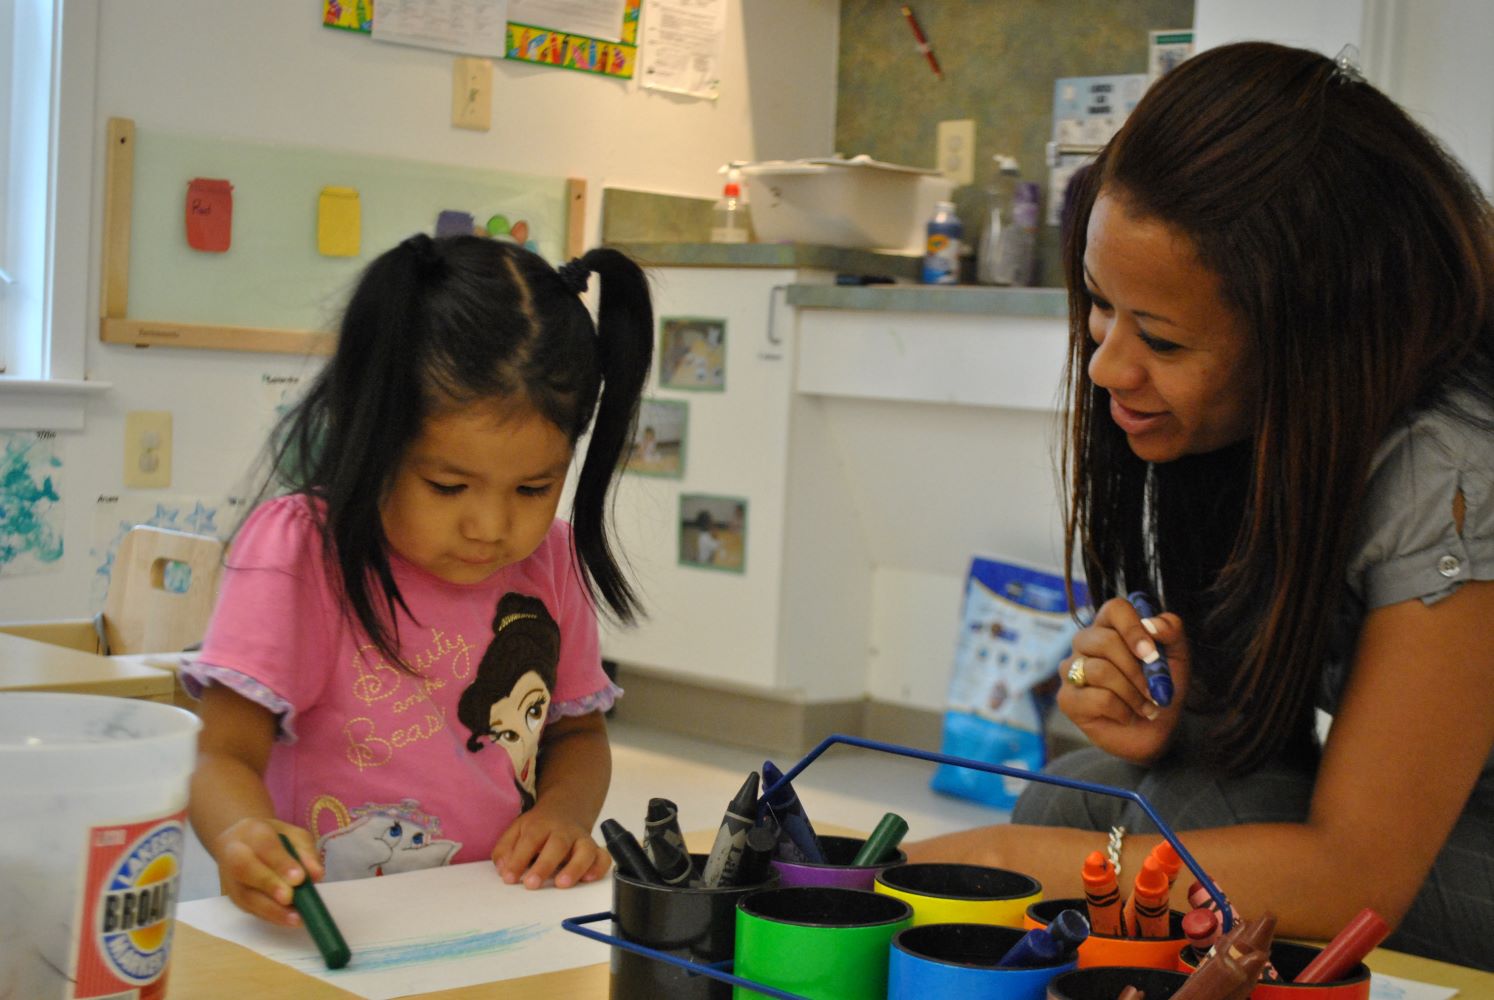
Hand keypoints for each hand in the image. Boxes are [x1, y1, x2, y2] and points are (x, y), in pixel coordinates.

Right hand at [211, 817, 322, 926]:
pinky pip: (250, 909)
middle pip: (247, 870)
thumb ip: (306, 852)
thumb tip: (317, 875)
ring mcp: (231, 879)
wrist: (239, 842)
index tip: (299, 878)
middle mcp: (235, 855)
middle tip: (290, 898)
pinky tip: (288, 921)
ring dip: (271, 910)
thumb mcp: (293, 835)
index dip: (281, 863)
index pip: (265, 847)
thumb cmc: (272, 838)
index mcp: (252, 833)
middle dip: (270, 885)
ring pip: (246, 896)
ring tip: (295, 919)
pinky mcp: (234, 898)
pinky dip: (270, 917)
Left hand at [492, 801, 610, 888]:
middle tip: (532, 884)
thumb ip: (505, 848)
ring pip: (585, 850)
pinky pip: (603, 857)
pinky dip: (599, 867)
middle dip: (545, 865)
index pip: (530, 840)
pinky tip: (588, 879)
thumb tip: (503, 869)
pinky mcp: (595, 849)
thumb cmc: (538, 826)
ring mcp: (581, 839)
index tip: (509, 878)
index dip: (519, 859)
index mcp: (541, 825)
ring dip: (575, 867)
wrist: (566, 808)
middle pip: (557, 844)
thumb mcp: (517, 829)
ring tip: (562, 884)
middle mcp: (564, 831)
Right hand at [1057, 596, 1191, 763]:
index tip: (1151, 653)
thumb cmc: (1161, 690)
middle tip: (1157, 691)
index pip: (1114, 609)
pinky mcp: (1067, 698)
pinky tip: (1127, 716)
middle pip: (1104, 641)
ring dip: (1133, 693)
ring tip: (1146, 707)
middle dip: (1137, 670)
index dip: (1133, 628)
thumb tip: (1153, 625)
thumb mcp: (1176, 658)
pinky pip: (1096, 697)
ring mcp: (1071, 670)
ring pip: (1100, 671)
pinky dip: (1122, 710)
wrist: (1154, 732)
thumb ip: (1171, 631)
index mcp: (1110, 626)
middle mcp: (1086, 643)